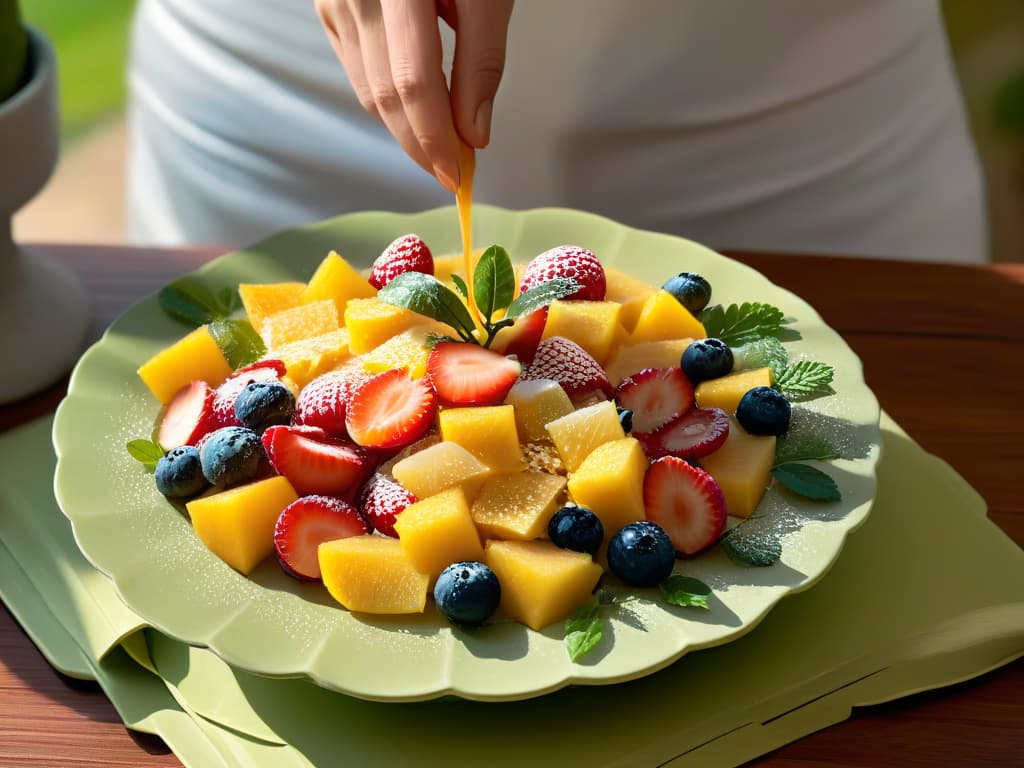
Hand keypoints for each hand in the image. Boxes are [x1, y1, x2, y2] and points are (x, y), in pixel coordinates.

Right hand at [315, 0, 513, 192]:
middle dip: (419, 142)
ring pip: (365, 88)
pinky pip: (354, 68)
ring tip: (439, 145)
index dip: (433, 136)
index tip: (458, 173)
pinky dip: (383, 98)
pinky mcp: (328, 5)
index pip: (411, 80)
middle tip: (452, 170)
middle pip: (382, 93)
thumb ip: (482, 60)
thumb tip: (473, 134)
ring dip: (402, 127)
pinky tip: (413, 110)